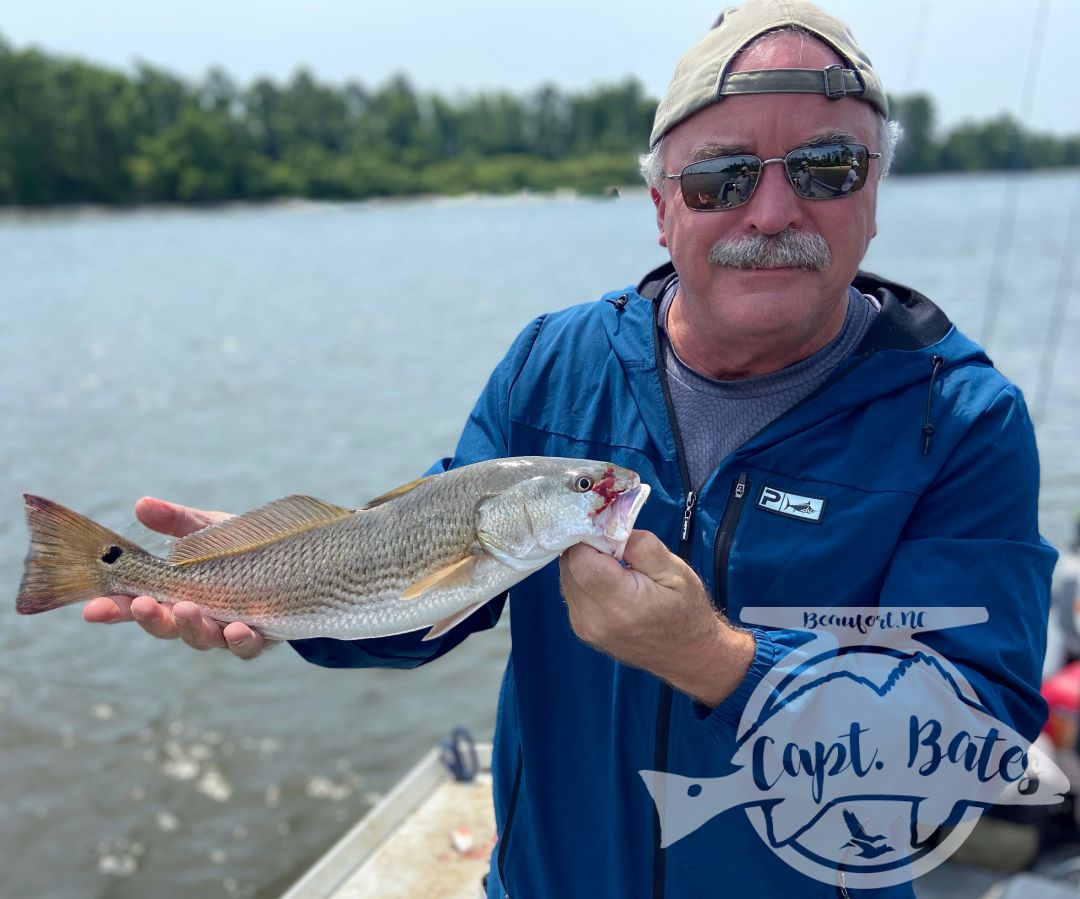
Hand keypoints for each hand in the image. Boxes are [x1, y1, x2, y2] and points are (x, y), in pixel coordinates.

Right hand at [82, 497, 271, 659]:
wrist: (297, 559)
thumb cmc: (244, 545)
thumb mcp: (210, 528)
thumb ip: (177, 521)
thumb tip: (142, 504)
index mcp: (177, 592)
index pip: (138, 604)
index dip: (115, 610)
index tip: (93, 610)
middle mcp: (198, 616)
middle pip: (167, 626)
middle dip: (152, 618)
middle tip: (144, 605)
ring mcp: (226, 629)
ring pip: (203, 639)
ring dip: (192, 627)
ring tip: (187, 609)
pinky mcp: (260, 636)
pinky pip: (247, 647)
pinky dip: (240, 640)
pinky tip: (237, 629)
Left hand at [559, 530, 754, 706]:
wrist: (687, 655)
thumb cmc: (686, 611)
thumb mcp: (676, 571)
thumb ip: (642, 547)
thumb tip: (611, 527)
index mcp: (620, 604)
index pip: (580, 558)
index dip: (591, 536)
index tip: (612, 531)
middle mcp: (594, 619)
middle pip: (569, 565)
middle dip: (587, 546)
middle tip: (615, 544)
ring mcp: (584, 627)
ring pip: (566, 575)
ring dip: (584, 561)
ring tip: (614, 563)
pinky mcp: (581, 629)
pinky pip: (571, 589)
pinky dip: (584, 577)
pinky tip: (608, 579)